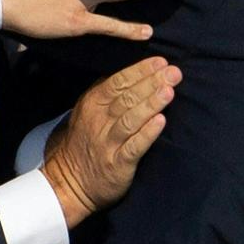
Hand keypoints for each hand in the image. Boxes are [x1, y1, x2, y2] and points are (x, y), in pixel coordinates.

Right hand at [41, 56, 182, 227]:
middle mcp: (98, 121)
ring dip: (151, 104)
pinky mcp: (117, 164)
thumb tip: (139, 69)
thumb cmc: (87, 140)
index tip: (161, 62)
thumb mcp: (89, 110)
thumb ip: (109, 91)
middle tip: (174, 73)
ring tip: (169, 91)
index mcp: (93, 103)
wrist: (69, 182)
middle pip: (127, 98)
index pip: (118, 82)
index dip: (140, 70)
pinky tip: (161, 122)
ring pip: (131, 119)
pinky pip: (134, 146)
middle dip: (152, 83)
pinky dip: (147, 133)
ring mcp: (107, 143)